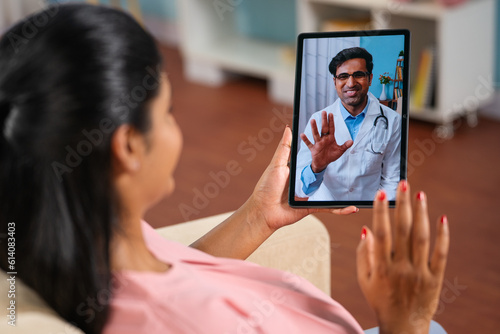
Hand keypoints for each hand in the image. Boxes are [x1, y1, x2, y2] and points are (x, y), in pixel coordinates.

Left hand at [248, 126, 357, 232]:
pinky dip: (341, 209)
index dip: (325, 152)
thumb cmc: (266, 188)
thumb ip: (284, 147)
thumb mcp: (277, 164)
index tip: (336, 141)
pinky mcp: (311, 207)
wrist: (263, 211)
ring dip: (345, 191)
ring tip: (358, 186)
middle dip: (339, 170)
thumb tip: (289, 128)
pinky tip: (352, 208)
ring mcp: (310, 195)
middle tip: (353, 161)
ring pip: (331, 192)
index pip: (314, 159)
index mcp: (298, 171)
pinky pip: (329, 208)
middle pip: (325, 176)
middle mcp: (305, 183)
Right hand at [300, 110, 352, 172]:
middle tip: (324, 112)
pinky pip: (309, 143)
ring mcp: (318, 143)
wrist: (323, 163)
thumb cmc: (331, 156)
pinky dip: (306, 140)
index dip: (331, 121)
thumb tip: (351, 141)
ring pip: (316, 134)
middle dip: (324, 121)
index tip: (331, 114)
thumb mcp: (339, 151)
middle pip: (324, 128)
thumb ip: (345, 146)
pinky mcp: (314, 149)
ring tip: (313, 120)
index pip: (331, 128)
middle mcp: (324, 139)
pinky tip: (302, 134)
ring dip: (314, 128)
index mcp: (330, 138)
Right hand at [356, 181, 449, 333]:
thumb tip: (366, 229)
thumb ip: (363, 254)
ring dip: (421, 214)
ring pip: (422, 238)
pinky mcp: (435, 278)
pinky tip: (442, 218)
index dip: (381, 211)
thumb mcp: (364, 279)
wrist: (403, 326)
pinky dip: (442, 236)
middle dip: (403, 204)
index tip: (381, 193)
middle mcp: (401, 267)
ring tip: (420, 194)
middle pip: (403, 230)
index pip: (381, 233)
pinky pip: (440, 254)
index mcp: (381, 266)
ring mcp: (420, 272)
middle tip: (403, 184)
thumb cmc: (380, 299)